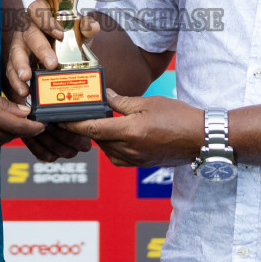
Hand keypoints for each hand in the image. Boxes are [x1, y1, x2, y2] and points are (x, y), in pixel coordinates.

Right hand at [4, 0, 93, 161]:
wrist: (60, 49)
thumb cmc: (67, 36)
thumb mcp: (79, 30)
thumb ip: (86, 27)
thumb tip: (90, 27)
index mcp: (40, 14)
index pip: (38, 10)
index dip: (47, 21)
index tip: (60, 33)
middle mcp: (26, 28)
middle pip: (27, 35)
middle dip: (39, 50)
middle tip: (51, 65)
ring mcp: (18, 46)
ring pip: (14, 56)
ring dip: (19, 70)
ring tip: (26, 83)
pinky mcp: (14, 64)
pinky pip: (11, 73)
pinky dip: (15, 84)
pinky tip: (24, 94)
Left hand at [61, 91, 204, 167]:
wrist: (200, 138)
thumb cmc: (178, 116)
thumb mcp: (147, 103)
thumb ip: (121, 102)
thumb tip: (103, 96)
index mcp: (130, 132)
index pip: (93, 130)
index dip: (73, 125)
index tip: (60, 119)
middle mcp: (130, 150)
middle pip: (97, 140)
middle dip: (88, 127)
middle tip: (80, 113)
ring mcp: (135, 160)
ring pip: (106, 149)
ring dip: (101, 136)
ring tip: (102, 120)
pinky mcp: (140, 164)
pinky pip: (117, 156)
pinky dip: (112, 144)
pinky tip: (117, 132)